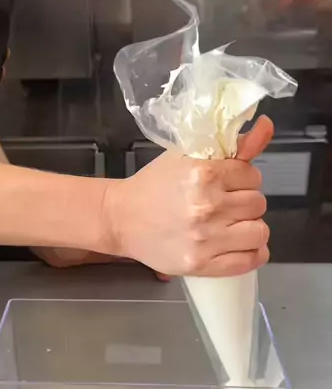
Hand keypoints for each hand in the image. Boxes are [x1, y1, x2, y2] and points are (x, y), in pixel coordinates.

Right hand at [102, 116, 272, 277]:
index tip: (230, 184)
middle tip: (227, 205)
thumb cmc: (154, 186)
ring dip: (250, 228)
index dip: (243, 179)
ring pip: (259, 232)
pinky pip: (248, 261)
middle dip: (246, 202)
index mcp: (204, 173)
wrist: (120, 219)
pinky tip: (240, 246)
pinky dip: (252, 254)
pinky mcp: (200, 264)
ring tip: (233, 226)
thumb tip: (268, 125)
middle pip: (258, 204)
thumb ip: (232, 146)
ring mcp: (205, 238)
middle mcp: (207, 206)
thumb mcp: (188, 156)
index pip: (252, 176)